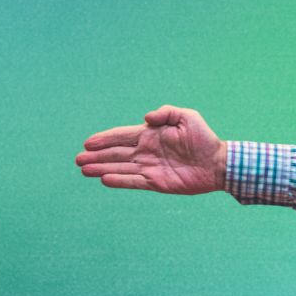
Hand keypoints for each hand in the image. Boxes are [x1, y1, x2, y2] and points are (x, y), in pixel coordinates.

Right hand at [75, 105, 226, 193]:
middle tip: (78, 159)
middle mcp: (146, 152)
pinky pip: (133, 181)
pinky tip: (104, 179)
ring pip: (120, 168)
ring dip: (102, 168)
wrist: (218, 163)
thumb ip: (165, 113)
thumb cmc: (203, 138)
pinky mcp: (156, 183)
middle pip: (116, 154)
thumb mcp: (186, 117)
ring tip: (84, 169)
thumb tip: (145, 118)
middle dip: (96, 156)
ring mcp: (149, 168)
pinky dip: (119, 181)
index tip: (88, 142)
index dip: (104, 139)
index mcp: (150, 136)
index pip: (122, 136)